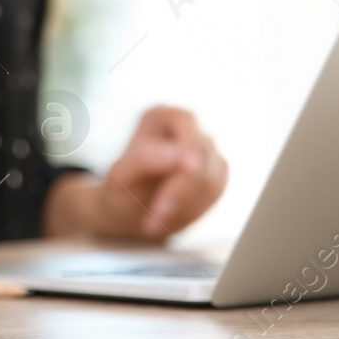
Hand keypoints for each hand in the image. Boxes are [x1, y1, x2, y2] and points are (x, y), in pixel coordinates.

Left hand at [82, 105, 226, 239]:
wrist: (128, 212)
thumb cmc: (121, 190)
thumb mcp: (121, 176)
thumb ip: (146, 160)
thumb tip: (181, 155)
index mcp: (160, 116)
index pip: (185, 121)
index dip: (188, 146)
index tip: (186, 169)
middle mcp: (186, 127)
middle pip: (201, 153)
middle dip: (181, 190)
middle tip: (152, 222)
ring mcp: (204, 149)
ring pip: (212, 176)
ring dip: (184, 205)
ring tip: (154, 221)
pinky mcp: (216, 172)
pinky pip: (217, 192)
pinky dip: (195, 210)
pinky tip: (171, 216)